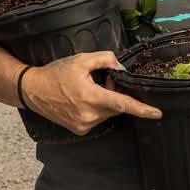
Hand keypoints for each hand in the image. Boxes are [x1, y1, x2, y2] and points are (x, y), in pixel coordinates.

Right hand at [21, 52, 161, 135]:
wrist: (32, 90)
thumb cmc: (55, 74)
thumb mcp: (80, 60)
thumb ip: (105, 59)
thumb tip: (120, 66)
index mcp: (91, 97)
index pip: (122, 104)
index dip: (142, 109)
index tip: (157, 113)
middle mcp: (89, 115)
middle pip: (116, 106)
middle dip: (115, 94)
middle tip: (106, 81)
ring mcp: (84, 125)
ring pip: (107, 113)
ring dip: (106, 102)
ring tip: (89, 90)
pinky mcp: (80, 129)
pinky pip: (98, 119)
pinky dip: (97, 109)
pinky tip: (83, 100)